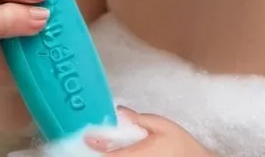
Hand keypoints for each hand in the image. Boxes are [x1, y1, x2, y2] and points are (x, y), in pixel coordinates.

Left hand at [85, 110, 215, 155]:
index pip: (109, 155)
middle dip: (98, 151)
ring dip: (106, 154)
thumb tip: (119, 112)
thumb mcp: (161, 124)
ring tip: (97, 144)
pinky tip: (111, 149)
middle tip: (89, 140)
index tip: (85, 138)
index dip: (95, 147)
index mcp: (137, 155)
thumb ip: (139, 119)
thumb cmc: (179, 144)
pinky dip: (115, 155)